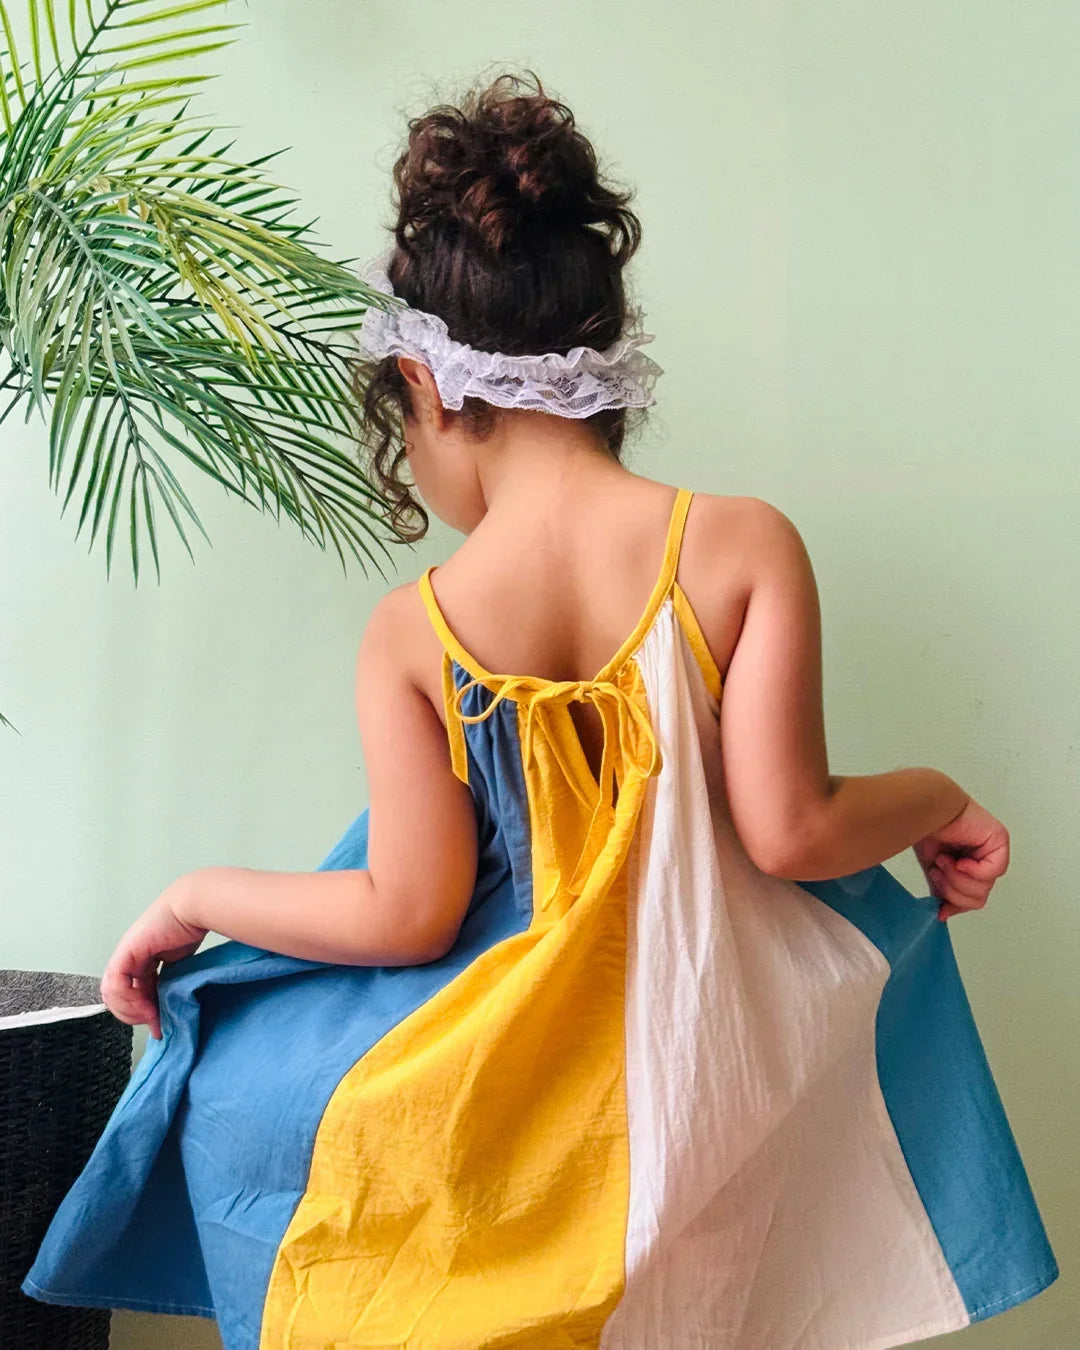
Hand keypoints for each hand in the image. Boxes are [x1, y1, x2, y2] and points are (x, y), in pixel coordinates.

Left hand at [100, 878, 208, 1039]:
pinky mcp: (125, 954)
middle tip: (154, 1022)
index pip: (131, 994)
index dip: (141, 1012)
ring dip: (131, 1011)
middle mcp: (130, 959)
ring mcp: (124, 956)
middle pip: (118, 997)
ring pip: (112, 994)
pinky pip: (115, 984)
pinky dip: (128, 999)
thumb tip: (173, 1008)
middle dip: (135, 1015)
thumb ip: (171, 984)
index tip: (160, 1023)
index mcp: (142, 960)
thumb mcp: (180, 964)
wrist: (192, 908)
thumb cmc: (192, 927)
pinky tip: (147, 1004)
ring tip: (152, 1015)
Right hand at [913, 796, 1009, 921]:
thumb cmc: (925, 829)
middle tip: (937, 871)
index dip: (955, 904)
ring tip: (944, 861)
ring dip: (957, 879)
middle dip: (952, 889)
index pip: (972, 899)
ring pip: (983, 889)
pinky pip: (991, 872)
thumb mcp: (934, 870)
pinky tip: (957, 860)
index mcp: (970, 866)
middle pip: (977, 898)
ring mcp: (993, 851)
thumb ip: (942, 891)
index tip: (939, 905)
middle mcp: (983, 860)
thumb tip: (942, 914)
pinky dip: (971, 870)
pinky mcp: (999, 841)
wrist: (924, 808)